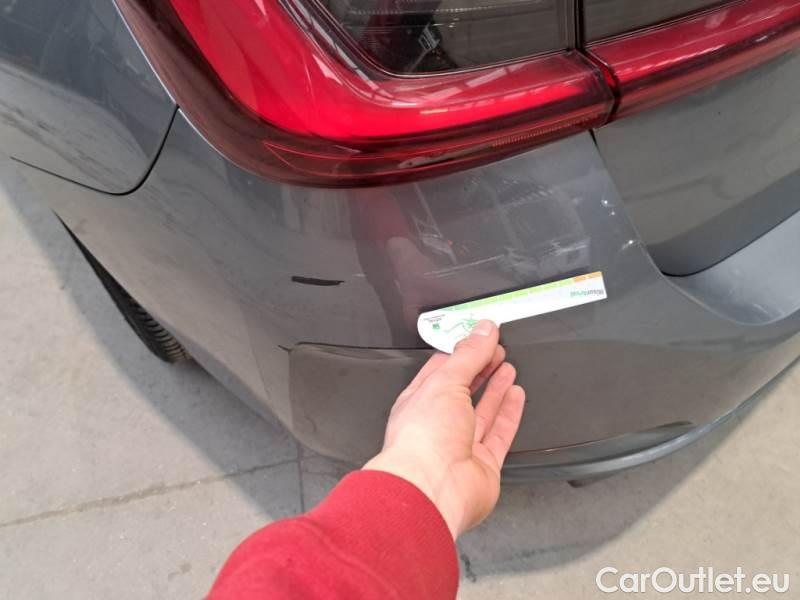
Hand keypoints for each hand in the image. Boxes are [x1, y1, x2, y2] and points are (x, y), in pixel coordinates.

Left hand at [363, 320, 525, 538]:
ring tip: (507, 368)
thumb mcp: (445, 381)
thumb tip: (484, 329)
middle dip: (480, 368)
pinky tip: (516, 397)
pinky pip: (499, 434)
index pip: (441, 370)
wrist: (432, 489)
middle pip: (463, 390)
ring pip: (481, 412)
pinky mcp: (483, 465)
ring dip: (496, 389)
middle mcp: (437, 425)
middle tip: (496, 350)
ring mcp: (460, 446)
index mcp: (418, 402)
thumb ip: (468, 354)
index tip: (479, 336)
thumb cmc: (422, 441)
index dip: (462, 352)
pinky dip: (509, 414)